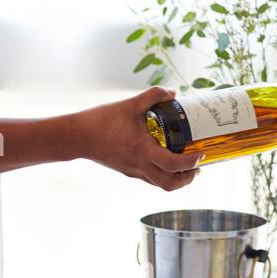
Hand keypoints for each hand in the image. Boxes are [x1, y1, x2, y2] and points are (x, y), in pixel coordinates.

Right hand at [72, 86, 201, 190]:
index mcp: (143, 151)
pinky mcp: (126, 170)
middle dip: (188, 179)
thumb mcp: (130, 104)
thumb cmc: (102, 121)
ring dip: (176, 179)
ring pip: (160, 184)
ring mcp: (132, 171)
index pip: (174, 165)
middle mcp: (139, 166)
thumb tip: (173, 93)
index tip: (201, 153)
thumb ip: (153, 96)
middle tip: (198, 167)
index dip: (191, 163)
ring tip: (185, 167)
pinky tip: (164, 160)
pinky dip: (162, 174)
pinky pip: (149, 178)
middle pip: (170, 184)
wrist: (76, 136)